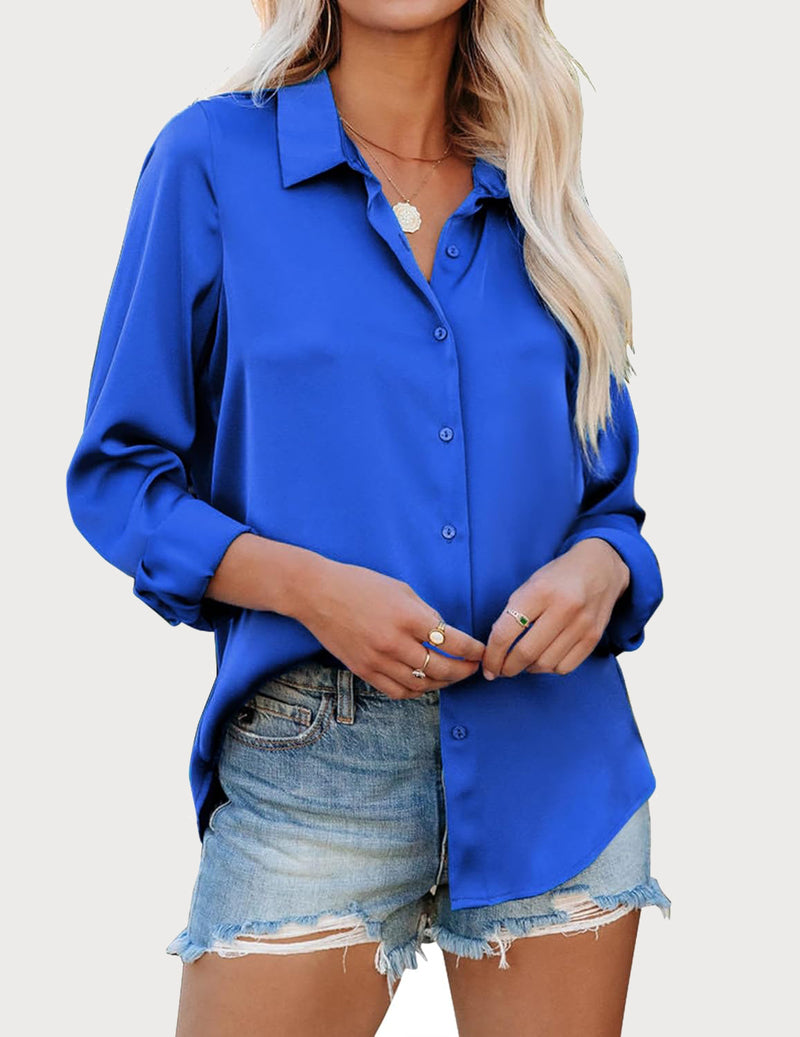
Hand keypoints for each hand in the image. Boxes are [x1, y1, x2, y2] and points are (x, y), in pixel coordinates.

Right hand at [293, 557, 485, 699]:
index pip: (453, 642)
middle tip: (473, 667)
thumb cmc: (360, 584)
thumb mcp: (401, 590)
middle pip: (442, 669)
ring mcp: (378, 660)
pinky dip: (416, 691)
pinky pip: (397, 691)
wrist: (317, 594)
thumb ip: (425, 614)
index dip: (473, 650)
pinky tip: (425, 684)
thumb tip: (445, 634)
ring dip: (443, 683)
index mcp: (409, 617)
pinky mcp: (364, 671)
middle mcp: (395, 642)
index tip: (481, 651)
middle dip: (463, 670)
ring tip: (451, 676)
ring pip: (422, 685)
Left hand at [481, 538, 630, 679]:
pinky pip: (565, 667)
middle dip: (506, 668)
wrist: (599, 567)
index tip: (487, 666)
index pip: (506, 633)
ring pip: (545, 664)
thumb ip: (512, 613)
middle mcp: (563, 608)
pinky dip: (549, 669)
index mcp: (539, 591)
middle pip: (525, 653)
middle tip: (499, 670)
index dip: (492, 655)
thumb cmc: (558, 577)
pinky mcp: (594, 637)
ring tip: (522, 662)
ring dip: (527, 669)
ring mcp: (581, 624)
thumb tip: (496, 648)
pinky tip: (544, 659)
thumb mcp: (530, 585)